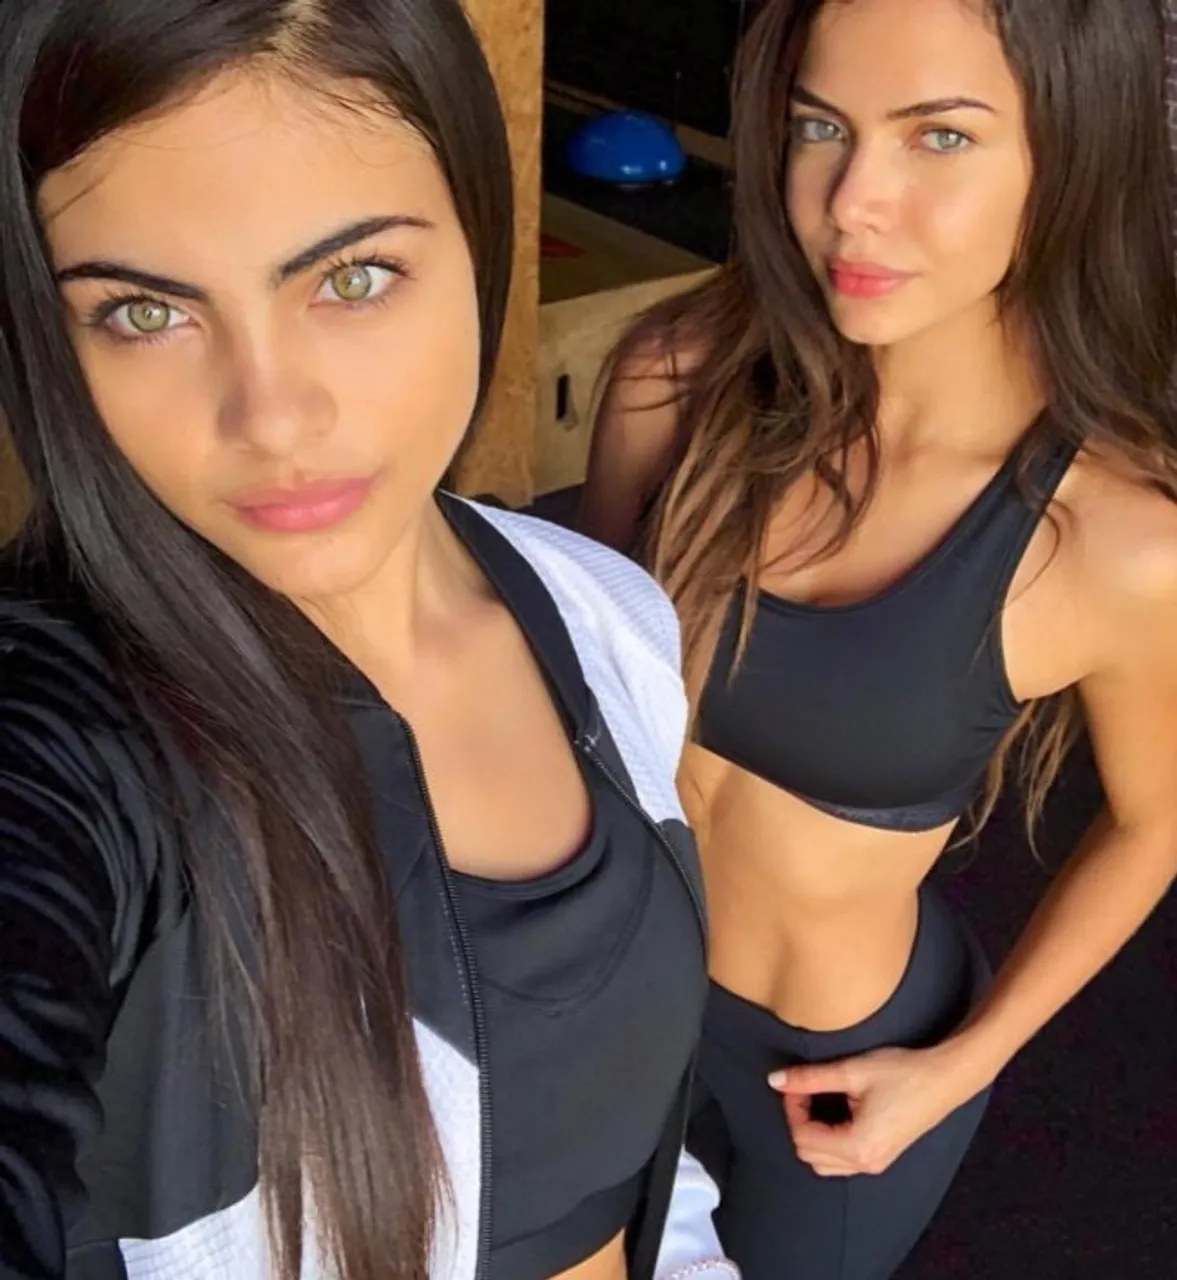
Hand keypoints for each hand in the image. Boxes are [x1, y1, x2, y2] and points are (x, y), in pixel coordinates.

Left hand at [768, 1045, 979, 1177]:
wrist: (944, 1079)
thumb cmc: (902, 1073)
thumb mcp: (852, 1071)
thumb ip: (810, 1078)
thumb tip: (775, 1080)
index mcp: (857, 1147)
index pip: (803, 1138)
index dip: (792, 1108)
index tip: (796, 1083)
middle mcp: (865, 1164)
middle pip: (809, 1155)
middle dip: (799, 1121)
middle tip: (805, 1090)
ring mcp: (874, 1164)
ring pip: (823, 1162)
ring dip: (813, 1133)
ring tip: (819, 1099)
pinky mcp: (880, 1157)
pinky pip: (841, 1160)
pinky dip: (828, 1139)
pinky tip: (836, 1111)